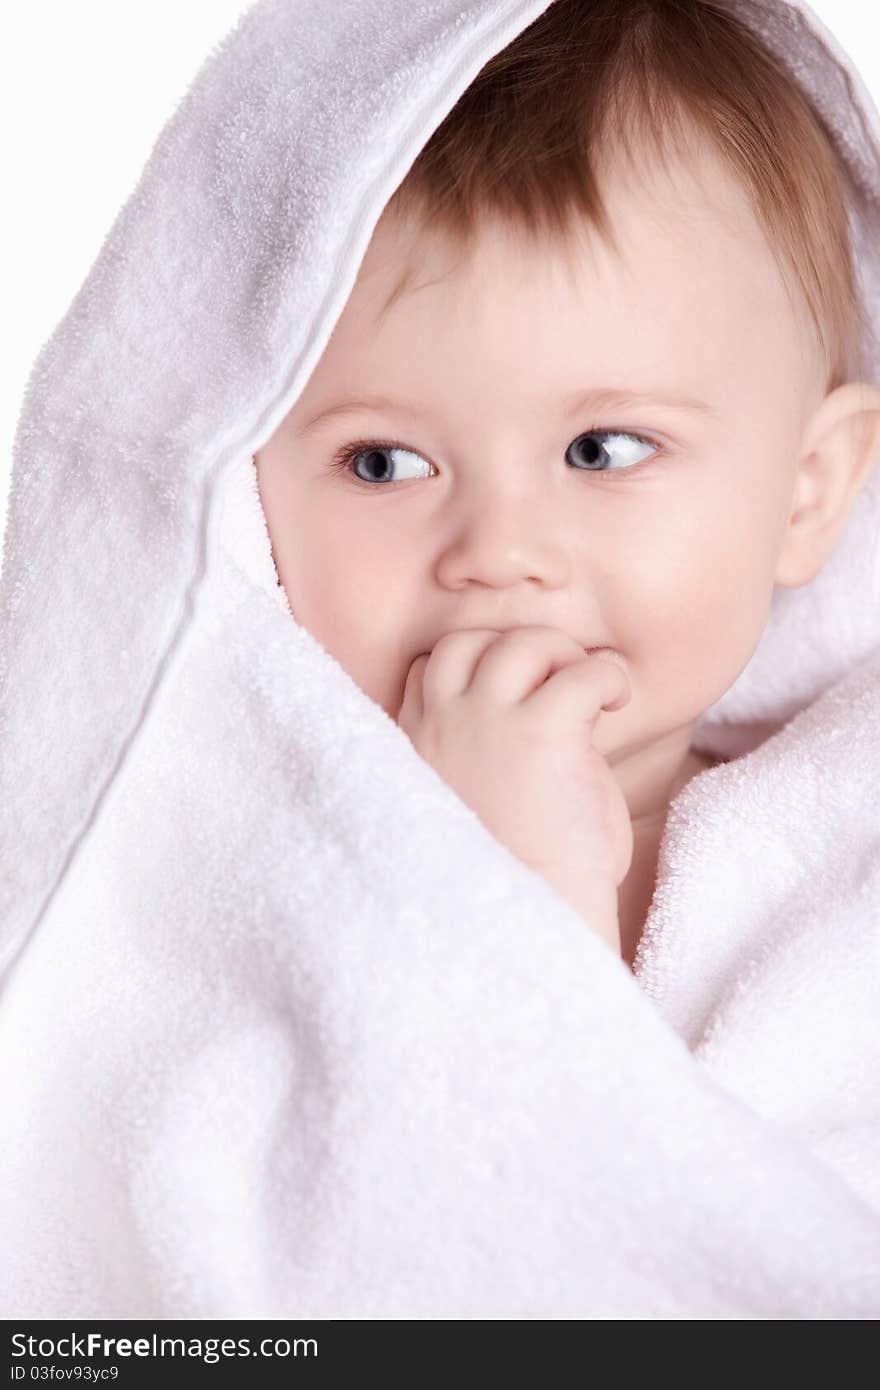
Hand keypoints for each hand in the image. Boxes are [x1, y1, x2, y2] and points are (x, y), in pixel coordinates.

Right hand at [397, 626, 633, 937]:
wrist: (526, 926)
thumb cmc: (508, 888)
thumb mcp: (468, 809)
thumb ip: (480, 758)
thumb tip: (532, 726)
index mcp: (417, 747)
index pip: (432, 669)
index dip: (476, 668)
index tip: (515, 694)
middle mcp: (443, 725)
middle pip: (469, 640)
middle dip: (517, 650)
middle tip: (559, 684)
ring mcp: (486, 722)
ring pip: (523, 643)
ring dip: (563, 656)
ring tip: (592, 694)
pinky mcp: (539, 731)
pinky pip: (581, 672)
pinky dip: (606, 677)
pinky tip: (616, 702)